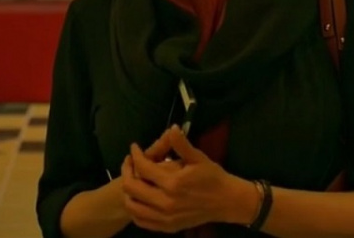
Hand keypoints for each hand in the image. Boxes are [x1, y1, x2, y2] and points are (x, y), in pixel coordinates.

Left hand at [119, 126, 240, 233]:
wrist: (227, 201)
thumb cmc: (212, 177)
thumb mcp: (198, 157)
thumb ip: (181, 144)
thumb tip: (172, 127)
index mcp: (172, 183)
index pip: (142, 167)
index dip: (135, 155)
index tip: (134, 148)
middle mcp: (165, 203)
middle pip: (131, 188)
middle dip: (126, 171)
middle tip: (130, 162)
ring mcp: (165, 218)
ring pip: (133, 206)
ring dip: (129, 192)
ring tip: (133, 179)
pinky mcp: (168, 227)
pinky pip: (142, 220)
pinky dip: (136, 209)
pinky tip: (140, 198)